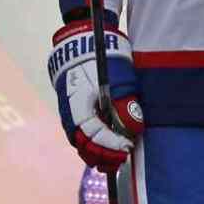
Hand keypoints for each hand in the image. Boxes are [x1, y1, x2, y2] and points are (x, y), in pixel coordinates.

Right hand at [48, 18, 144, 171]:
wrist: (79, 44)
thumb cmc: (99, 59)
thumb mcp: (117, 78)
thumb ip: (125, 103)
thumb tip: (134, 127)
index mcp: (78, 107)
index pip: (95, 135)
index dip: (112, 144)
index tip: (128, 147)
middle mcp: (70, 115)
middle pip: (85, 146)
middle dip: (105, 155)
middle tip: (123, 157)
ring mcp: (69, 116)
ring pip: (82, 144)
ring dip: (98, 154)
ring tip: (116, 159)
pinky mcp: (73, 114)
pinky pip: (82, 137)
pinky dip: (94, 146)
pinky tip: (107, 149)